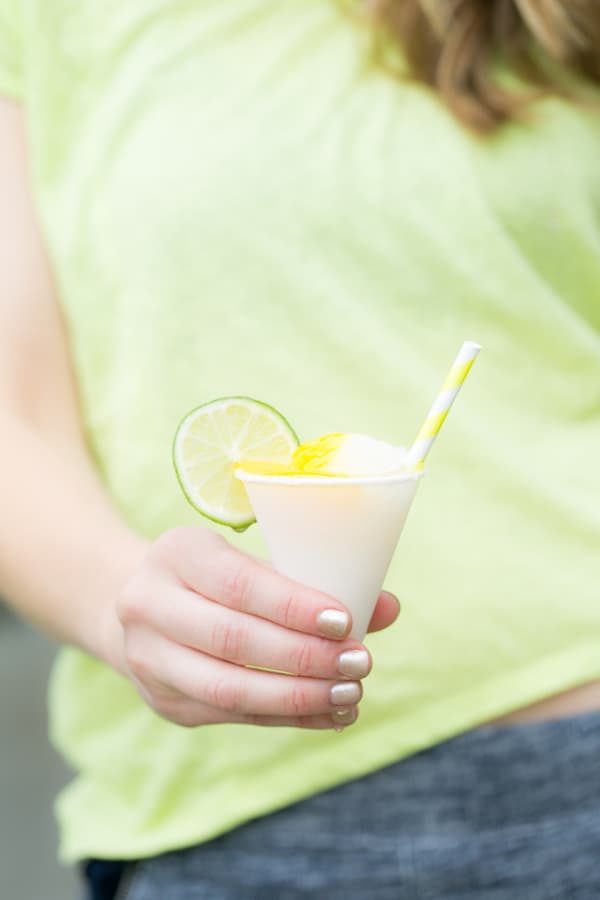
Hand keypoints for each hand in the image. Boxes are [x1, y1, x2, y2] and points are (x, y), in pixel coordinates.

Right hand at [116, 527, 399, 730]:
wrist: (143, 605)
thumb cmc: (217, 576)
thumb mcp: (253, 562)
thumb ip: (315, 582)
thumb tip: (389, 608)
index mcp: (176, 553)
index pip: (238, 584)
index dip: (293, 607)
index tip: (345, 622)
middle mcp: (149, 604)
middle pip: (234, 640)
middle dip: (305, 657)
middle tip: (360, 662)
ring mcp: (149, 658)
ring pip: (228, 688)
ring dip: (298, 696)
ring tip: (350, 694)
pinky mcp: (163, 701)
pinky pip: (232, 716)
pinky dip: (287, 717)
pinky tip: (328, 714)